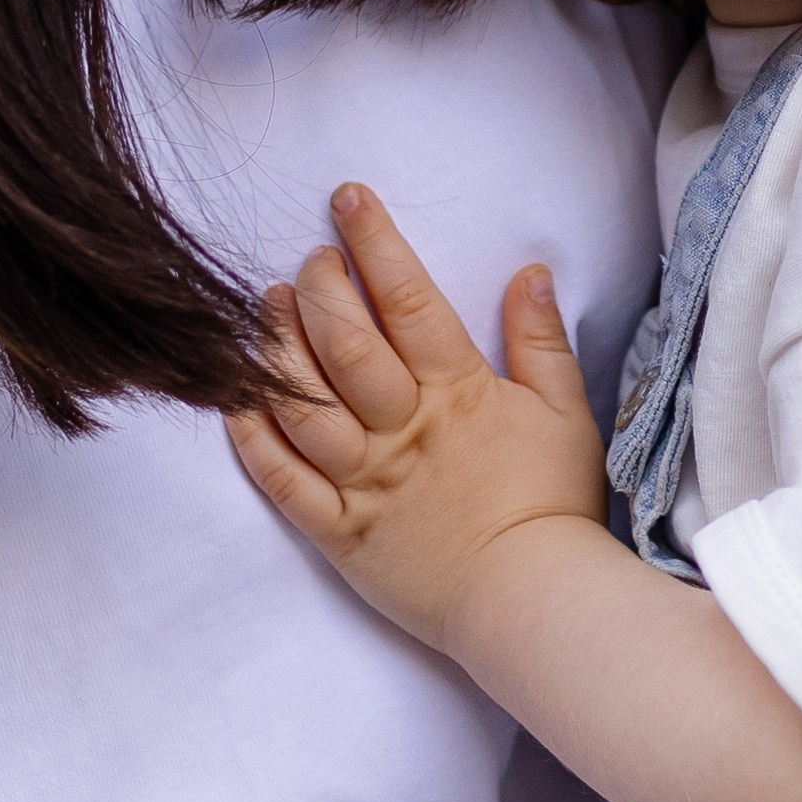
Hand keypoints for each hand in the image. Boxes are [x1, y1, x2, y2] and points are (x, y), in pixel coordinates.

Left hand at [231, 187, 606, 658]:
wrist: (533, 603)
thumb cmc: (553, 506)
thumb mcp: (566, 412)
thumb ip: (541, 341)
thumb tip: (528, 271)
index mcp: (456, 393)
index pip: (408, 301)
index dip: (376, 244)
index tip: (348, 198)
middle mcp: (402, 429)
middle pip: (345, 344)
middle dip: (319, 287)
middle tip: (311, 257)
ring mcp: (365, 482)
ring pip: (304, 404)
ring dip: (278, 349)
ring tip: (265, 307)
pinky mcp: (340, 533)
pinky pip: (285, 483)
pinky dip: (254, 442)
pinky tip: (234, 402)